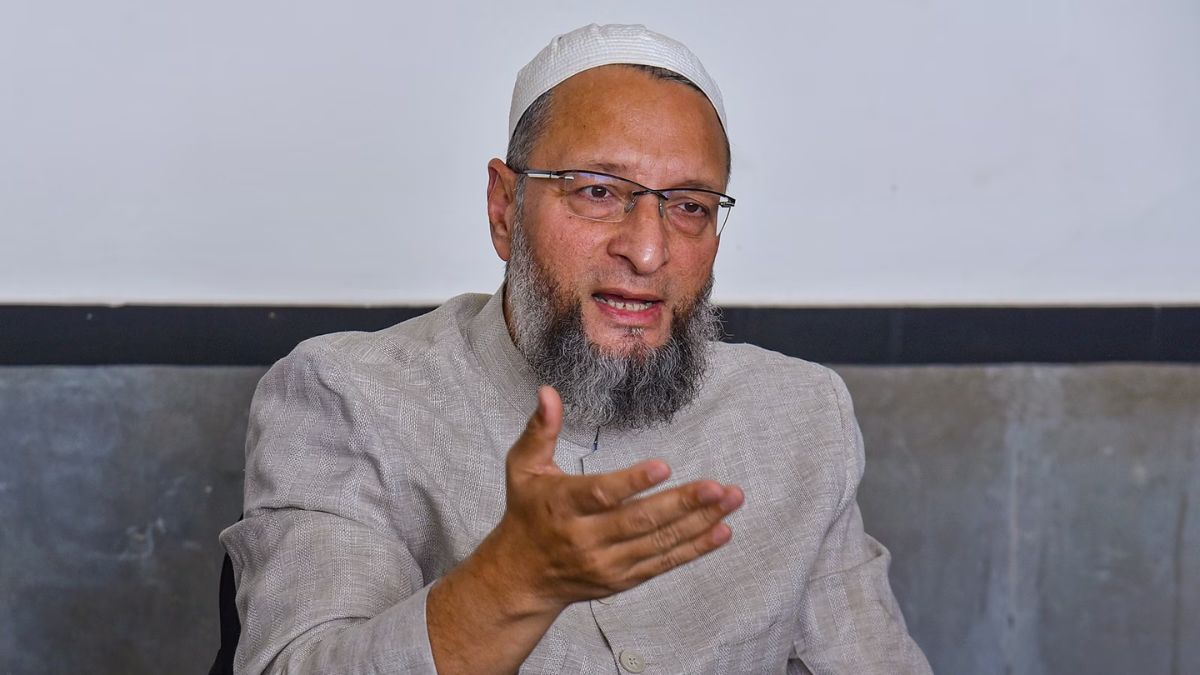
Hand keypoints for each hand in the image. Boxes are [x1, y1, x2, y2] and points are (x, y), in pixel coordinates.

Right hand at [491, 385, 743, 610]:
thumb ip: (540, 430)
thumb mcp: (522, 468)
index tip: (664, 466)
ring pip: (658, 543)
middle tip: (719, 487)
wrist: (522, 577)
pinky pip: (663, 564)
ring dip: (699, 522)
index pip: (600, 495)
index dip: (633, 482)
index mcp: (562, 506)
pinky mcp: (622, 580)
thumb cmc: (526, 512)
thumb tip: (548, 392)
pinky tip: (721, 531)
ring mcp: (606, 563)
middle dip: (683, 503)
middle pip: (639, 521)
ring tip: (731, 501)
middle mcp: (585, 539)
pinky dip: (694, 549)